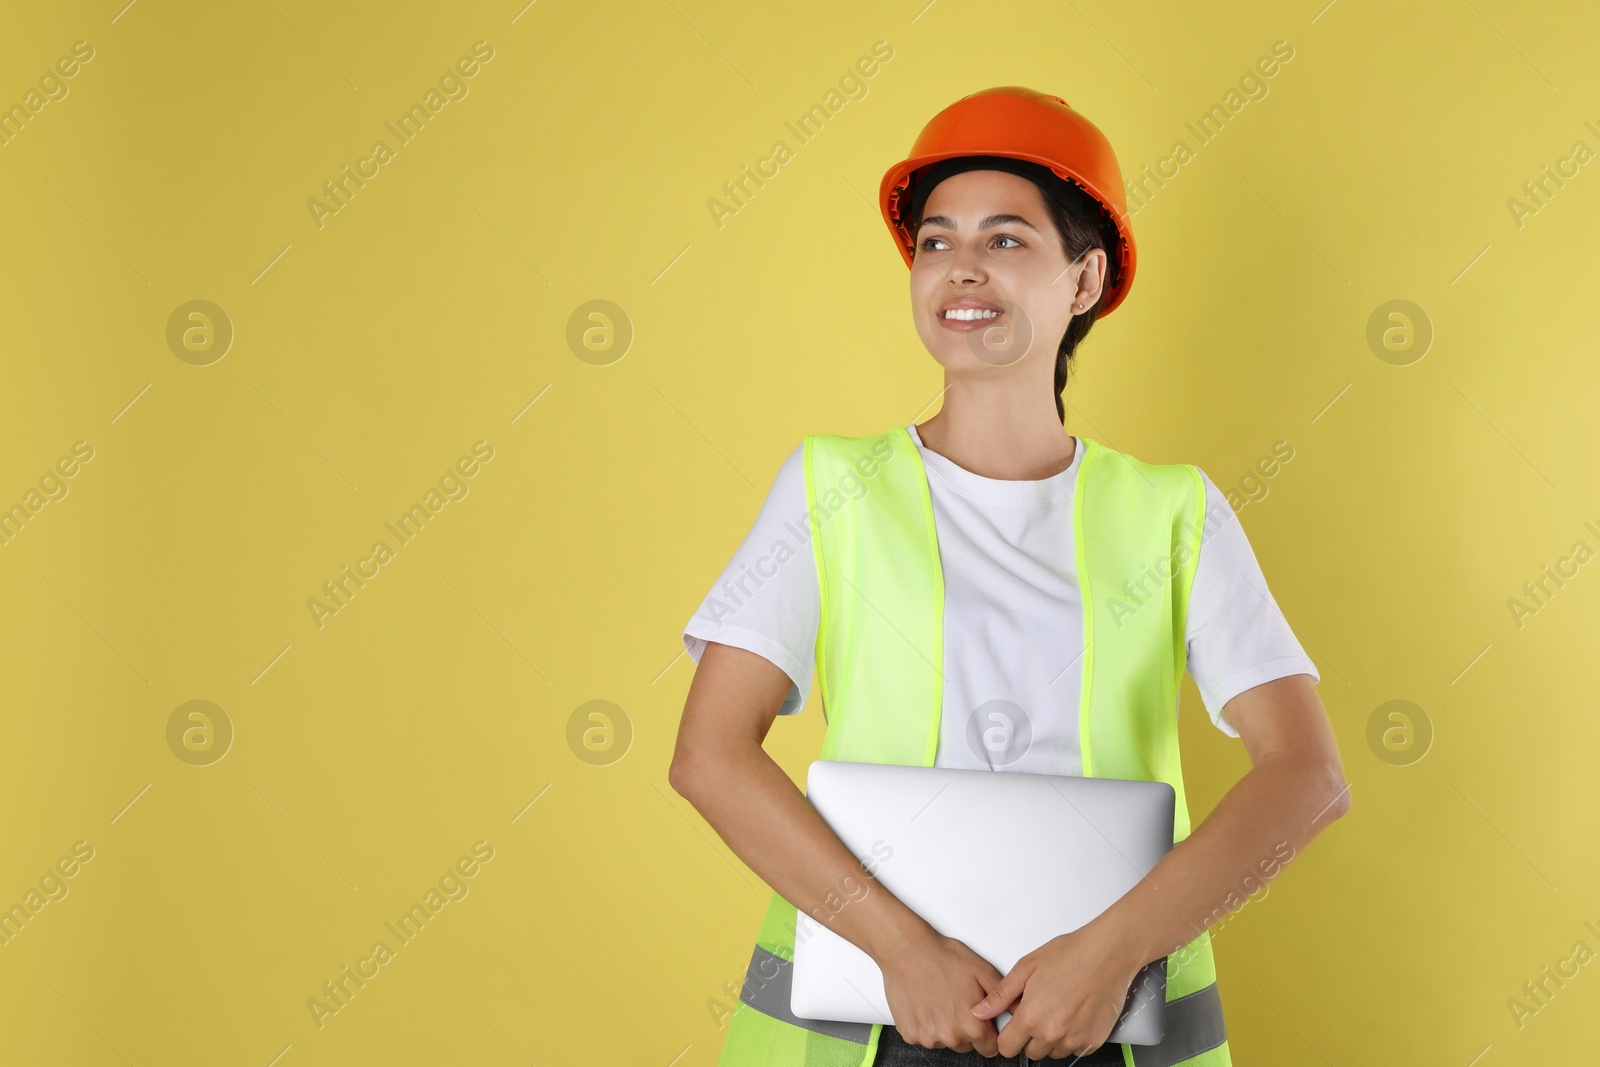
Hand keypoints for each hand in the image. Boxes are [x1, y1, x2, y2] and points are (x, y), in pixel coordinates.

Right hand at [877, 926, 1006, 1055]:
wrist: (908, 949)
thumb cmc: (943, 956)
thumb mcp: (982, 971)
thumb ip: (1004, 997)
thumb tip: (1018, 1012)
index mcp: (973, 1026)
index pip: (990, 1049)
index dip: (988, 1033)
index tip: (982, 1021)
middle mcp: (950, 1036)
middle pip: (967, 1045)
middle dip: (966, 1029)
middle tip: (958, 1002)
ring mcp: (927, 1037)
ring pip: (945, 1041)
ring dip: (945, 1027)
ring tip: (940, 999)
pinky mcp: (909, 1033)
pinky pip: (924, 1036)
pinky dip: (926, 1024)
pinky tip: (926, 1003)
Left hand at [968, 920, 1144, 1059]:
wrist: (1107, 954)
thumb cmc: (1070, 955)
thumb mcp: (1026, 967)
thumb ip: (1001, 995)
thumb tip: (979, 1011)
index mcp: (1030, 1017)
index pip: (1007, 1048)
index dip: (1008, 1035)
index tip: (1014, 1025)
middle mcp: (1052, 1033)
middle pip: (1030, 1052)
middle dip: (1030, 1036)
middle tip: (1040, 1010)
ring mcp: (1074, 1040)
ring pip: (1052, 1052)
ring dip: (1051, 1038)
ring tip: (1059, 1009)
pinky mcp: (1092, 1042)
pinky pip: (1074, 1051)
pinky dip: (1072, 1038)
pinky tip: (1074, 1015)